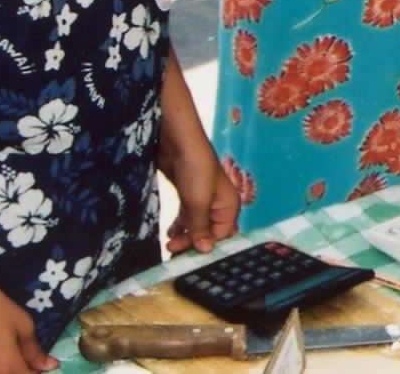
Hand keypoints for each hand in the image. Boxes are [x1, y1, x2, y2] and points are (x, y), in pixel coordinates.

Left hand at [159, 138, 239, 253]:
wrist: (178, 142)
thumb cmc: (195, 170)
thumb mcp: (198, 202)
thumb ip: (201, 228)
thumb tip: (206, 251)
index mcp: (229, 206)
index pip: (222, 236)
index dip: (206, 247)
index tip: (187, 257)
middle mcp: (219, 205)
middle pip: (209, 233)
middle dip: (193, 243)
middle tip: (173, 251)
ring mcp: (203, 200)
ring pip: (197, 226)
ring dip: (185, 237)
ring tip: (170, 245)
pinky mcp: (189, 195)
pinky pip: (188, 217)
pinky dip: (181, 226)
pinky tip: (171, 233)